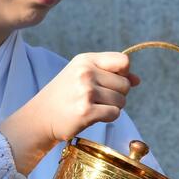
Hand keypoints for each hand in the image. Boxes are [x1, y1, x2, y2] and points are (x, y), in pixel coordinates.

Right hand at [0, 52, 139, 174]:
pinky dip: (108, 117)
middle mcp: (86, 73)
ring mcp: (86, 92)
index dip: (125, 74)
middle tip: (99, 100)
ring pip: (121, 100)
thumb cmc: (64, 96)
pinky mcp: (86, 112)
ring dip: (113, 107)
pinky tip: (93, 116)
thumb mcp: (82, 76)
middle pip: (125, 84)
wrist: (40, 118)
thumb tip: (137, 80)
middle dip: (118, 94)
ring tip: (94, 108)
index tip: (112, 83)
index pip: (123, 61)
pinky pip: (114, 113)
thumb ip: (110, 74)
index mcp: (86, 60)